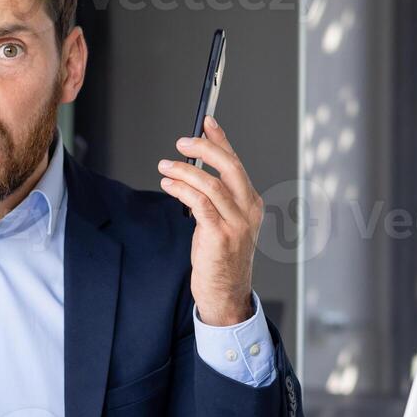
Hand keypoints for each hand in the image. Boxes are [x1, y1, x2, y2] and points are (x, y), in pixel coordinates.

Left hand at [157, 116, 262, 326]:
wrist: (226, 294)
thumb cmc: (221, 259)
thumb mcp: (222, 223)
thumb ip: (214, 199)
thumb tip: (192, 171)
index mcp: (251, 203)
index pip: (236, 163)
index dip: (221, 140)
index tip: (206, 122)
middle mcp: (248, 211)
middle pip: (229, 166)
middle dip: (204, 148)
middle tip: (182, 142)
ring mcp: (237, 224)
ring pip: (211, 184)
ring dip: (185, 171)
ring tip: (165, 166)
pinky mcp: (220, 237)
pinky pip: (200, 204)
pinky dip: (182, 190)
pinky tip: (169, 185)